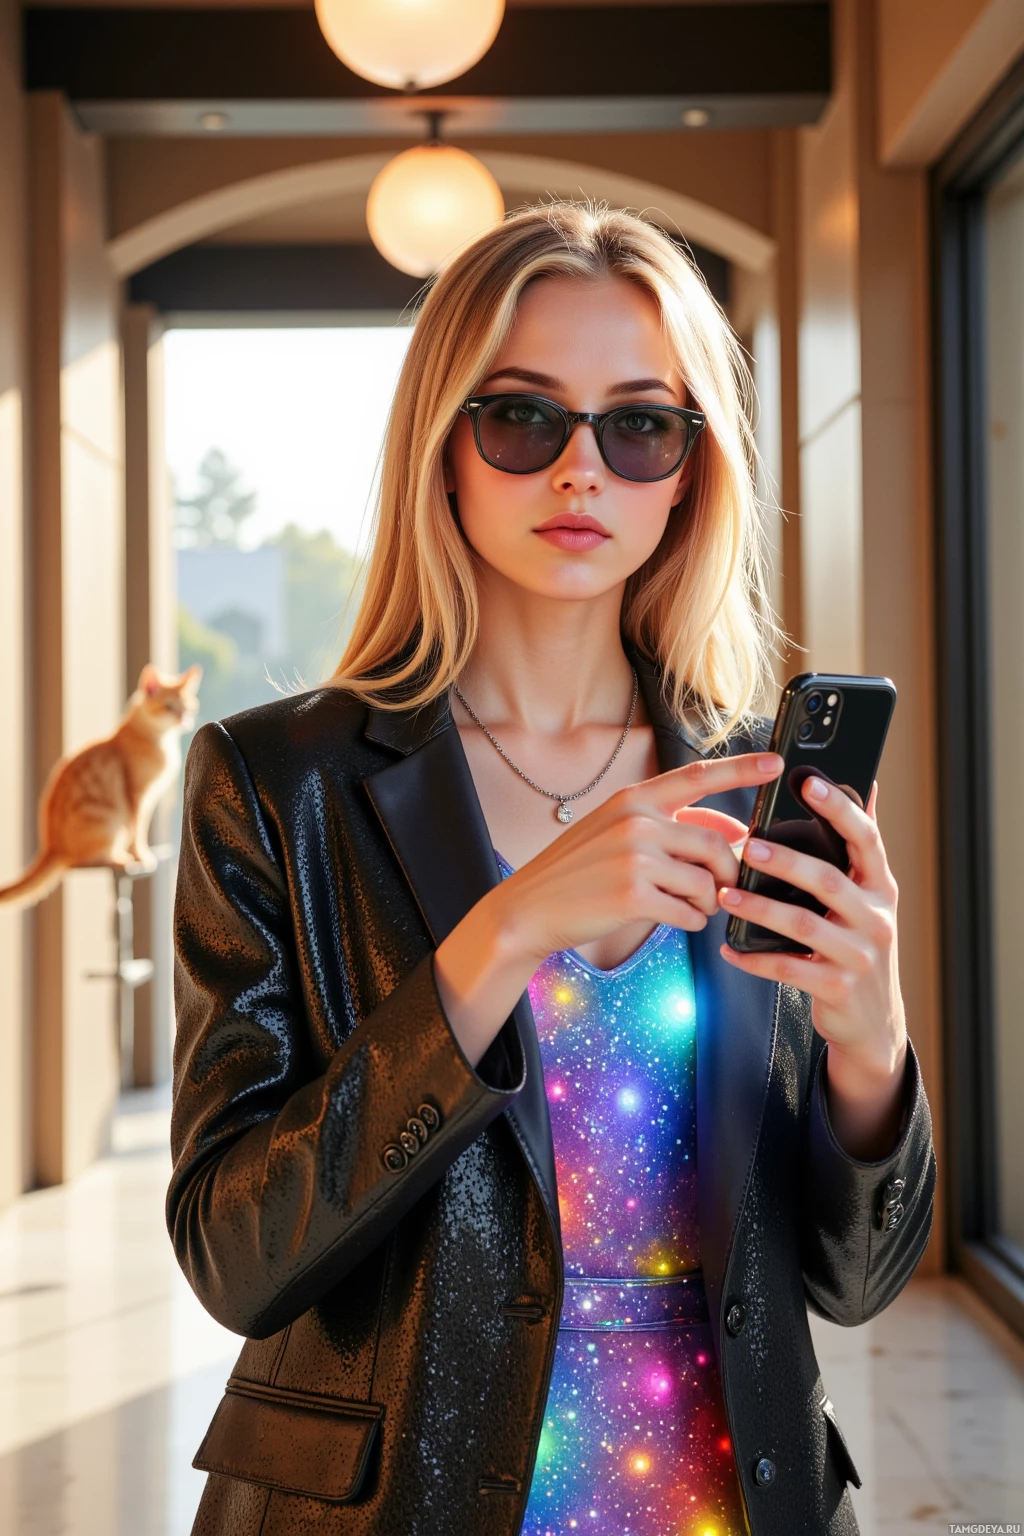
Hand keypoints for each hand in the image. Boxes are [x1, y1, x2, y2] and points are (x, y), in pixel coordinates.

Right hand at [434, 750, 784, 1068]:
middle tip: (719, 891)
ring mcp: (635, 858)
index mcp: (634, 799)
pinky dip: (690, 921)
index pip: (698, 777)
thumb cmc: (577, 873)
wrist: (528, 908)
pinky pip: (692, 913)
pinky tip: (670, 919)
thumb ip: (668, 828)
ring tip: (685, 907)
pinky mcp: (634, 896)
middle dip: (728, 875)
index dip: (742, 769)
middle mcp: (636, 821)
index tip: (776, 763)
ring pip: (708, 884)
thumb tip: (734, 837)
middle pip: (718, 847)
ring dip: (707, 904)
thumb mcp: (616, 834)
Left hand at [718, 776, 907, 1159]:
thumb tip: (867, 783)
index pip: (865, 839)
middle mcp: (876, 917)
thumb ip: (862, 846)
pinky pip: (788, 968)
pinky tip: (728, 947)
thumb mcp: (871, 896)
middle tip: (747, 847)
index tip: (806, 783)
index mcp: (881, 886)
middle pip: (829, 881)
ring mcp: (859, 955)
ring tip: (726, 897)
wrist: (874, 1021)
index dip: (838, 809)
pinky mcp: (838, 988)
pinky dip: (754, 958)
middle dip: (787, 862)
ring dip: (761, 909)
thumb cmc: (859, 943)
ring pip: (804, 925)